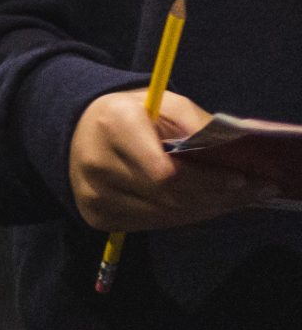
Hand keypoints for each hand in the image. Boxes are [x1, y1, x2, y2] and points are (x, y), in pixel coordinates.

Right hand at [69, 89, 273, 231]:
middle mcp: (96, 162)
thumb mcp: (165, 104)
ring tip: (230, 199)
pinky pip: (151, 225)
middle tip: (252, 192)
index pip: (166, 171)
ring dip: (204, 209)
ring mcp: (93, 193)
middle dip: (216, 196)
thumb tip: (240, 148)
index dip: (206, 180)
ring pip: (164, 216)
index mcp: (114, 125)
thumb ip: (198, 124)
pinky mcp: (96, 215)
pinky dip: (181, 217)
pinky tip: (197, 204)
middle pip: (169, 197)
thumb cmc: (132, 115)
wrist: (78, 131)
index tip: (242, 180)